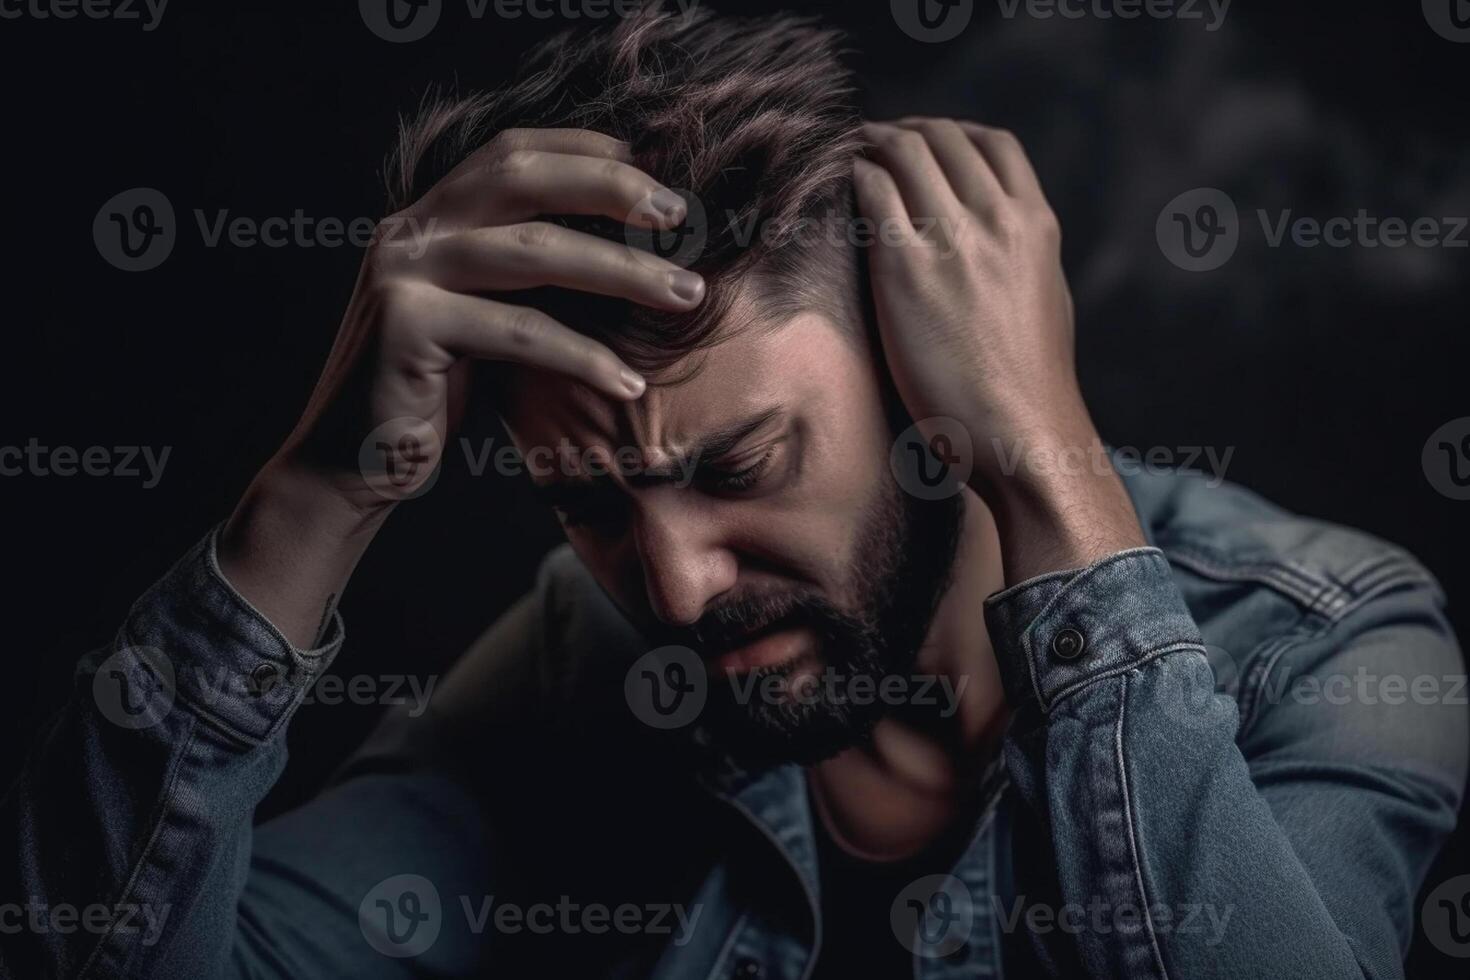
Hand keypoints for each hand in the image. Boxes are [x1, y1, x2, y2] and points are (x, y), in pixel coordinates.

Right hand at [220, 128, 704, 643]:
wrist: (348, 464)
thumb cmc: (427, 395)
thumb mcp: (481, 320)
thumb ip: (526, 279)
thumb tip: (628, 256)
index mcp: (428, 215)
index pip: (512, 151)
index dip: (587, 149)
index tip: (658, 169)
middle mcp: (410, 228)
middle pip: (524, 178)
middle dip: (611, 188)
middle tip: (680, 215)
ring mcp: (402, 271)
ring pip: (533, 253)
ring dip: (622, 272)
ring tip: (686, 295)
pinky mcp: (405, 325)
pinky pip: (518, 332)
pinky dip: (582, 356)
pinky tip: (629, 383)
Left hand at [854, 118, 1143, 578]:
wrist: (1024, 434)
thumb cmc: (1028, 388)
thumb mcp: (1042, 300)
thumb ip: (1018, 259)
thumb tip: (993, 248)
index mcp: (1036, 225)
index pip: (994, 144)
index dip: (950, 134)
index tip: (920, 144)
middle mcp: (997, 219)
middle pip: (943, 138)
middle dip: (901, 133)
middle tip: (869, 146)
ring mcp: (952, 239)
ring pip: (905, 152)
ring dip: (869, 146)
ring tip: (845, 158)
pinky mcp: (906, 268)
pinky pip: (872, 191)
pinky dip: (852, 176)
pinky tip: (836, 188)